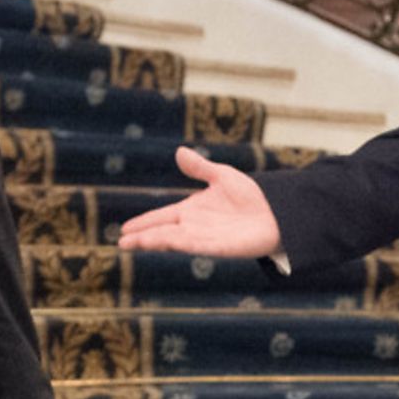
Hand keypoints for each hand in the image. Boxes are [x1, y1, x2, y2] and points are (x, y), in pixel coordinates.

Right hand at [117, 147, 280, 256]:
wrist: (277, 212)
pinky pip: (195, 245)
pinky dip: (179, 244)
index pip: (162, 217)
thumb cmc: (252, 196)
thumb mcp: (222, 176)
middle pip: (163, 232)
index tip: (125, 229)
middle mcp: (194, 226)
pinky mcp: (219, 247)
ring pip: (173, 241)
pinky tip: (165, 242)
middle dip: (142, 236)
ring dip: (153, 242)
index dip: (144, 222)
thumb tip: (179, 151)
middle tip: (121, 242)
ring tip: (132, 244)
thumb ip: (200, 167)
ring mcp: (205, 238)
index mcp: (192, 210)